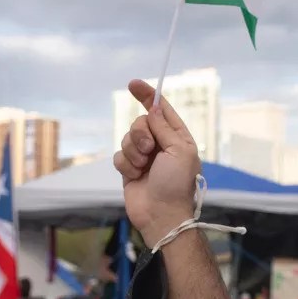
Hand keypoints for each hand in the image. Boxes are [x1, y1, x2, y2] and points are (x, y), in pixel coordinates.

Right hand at [113, 80, 201, 246]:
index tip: (133, 84)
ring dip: (133, 152)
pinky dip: (126, 165)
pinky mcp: (130, 169)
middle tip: (148, 151)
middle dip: (140, 134)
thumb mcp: (178, 151)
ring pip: (127, 138)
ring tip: (143, 168)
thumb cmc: (176, 184)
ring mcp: (144, 157)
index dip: (148, 96)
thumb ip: (164, 127)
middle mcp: (161, 144)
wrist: (161, 214)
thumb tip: (153, 110)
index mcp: (178, 138)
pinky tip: (135, 177)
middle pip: (140, 122)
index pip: (162, 110)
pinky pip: (119, 155)